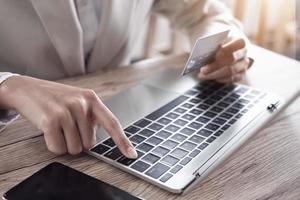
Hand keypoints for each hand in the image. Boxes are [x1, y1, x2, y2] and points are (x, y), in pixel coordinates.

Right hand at [0, 76, 136, 157]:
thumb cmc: (55, 98)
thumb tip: (94, 139)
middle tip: (67, 127)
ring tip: (58, 127)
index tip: (132, 154)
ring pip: (75, 149)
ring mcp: (67, 111)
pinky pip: (58, 149)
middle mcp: (82, 104)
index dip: (123, 141)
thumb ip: (91, 117)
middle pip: (89, 144)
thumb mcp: (78, 100)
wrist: (27, 89)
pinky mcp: (51, 120)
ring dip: (65, 144)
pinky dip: (53, 145)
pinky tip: (49, 130)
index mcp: (92, 99)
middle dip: (78, 141)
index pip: (112, 123)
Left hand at [198, 37, 249, 82]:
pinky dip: (220, 79)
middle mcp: (244, 52)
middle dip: (215, 66)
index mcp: (239, 40)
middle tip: (202, 70)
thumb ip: (210, 42)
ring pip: (231, 72)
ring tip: (202, 76)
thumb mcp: (213, 38)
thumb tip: (201, 52)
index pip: (232, 46)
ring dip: (215, 75)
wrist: (223, 44)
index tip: (212, 56)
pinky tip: (210, 78)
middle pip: (231, 60)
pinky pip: (232, 79)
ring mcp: (244, 64)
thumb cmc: (216, 40)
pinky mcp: (241, 74)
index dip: (222, 52)